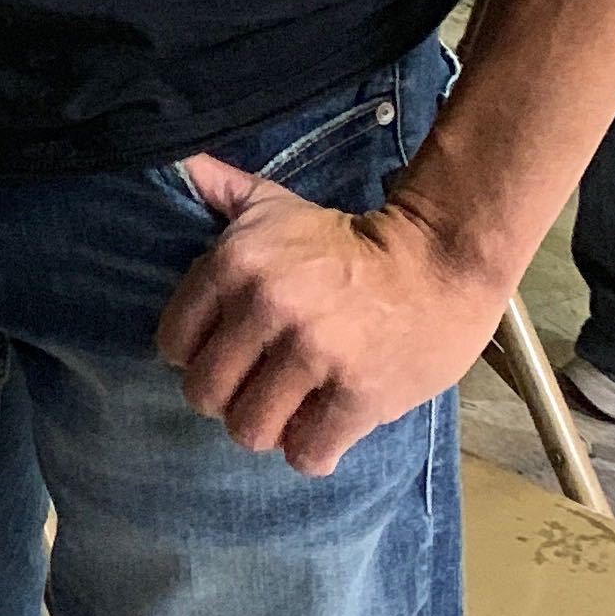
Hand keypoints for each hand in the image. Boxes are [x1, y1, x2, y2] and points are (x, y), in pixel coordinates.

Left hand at [156, 163, 504, 475]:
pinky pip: (307, 453)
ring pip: (250, 430)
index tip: (220, 355)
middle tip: (253, 389)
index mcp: (234, 264)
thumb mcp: (273, 204)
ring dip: (266, 430)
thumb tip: (173, 162)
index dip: (193, 356)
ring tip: (285, 413)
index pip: (173, 344)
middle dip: (225, 399)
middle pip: (205, 395)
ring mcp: (313, 354)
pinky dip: (310, 451)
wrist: (441, 259)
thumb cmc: (347, 238)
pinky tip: (321, 431)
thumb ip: (217, 189)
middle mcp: (266, 308)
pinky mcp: (359, 395)